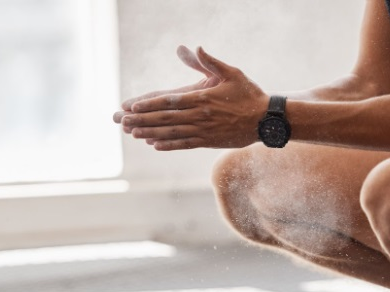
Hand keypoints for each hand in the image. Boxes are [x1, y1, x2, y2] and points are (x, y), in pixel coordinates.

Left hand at [115, 46, 268, 150]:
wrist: (266, 121)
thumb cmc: (249, 94)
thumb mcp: (232, 72)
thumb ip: (211, 62)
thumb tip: (195, 47)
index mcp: (203, 98)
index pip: (170, 102)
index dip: (150, 104)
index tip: (133, 105)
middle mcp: (201, 116)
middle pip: (166, 118)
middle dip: (143, 119)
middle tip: (123, 121)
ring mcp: (204, 131)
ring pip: (172, 133)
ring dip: (151, 133)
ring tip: (133, 133)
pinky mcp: (209, 141)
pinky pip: (185, 144)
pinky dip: (169, 145)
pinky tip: (155, 145)